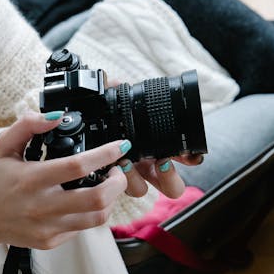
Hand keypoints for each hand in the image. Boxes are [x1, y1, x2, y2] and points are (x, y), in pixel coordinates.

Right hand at [0, 113, 130, 250]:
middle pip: (97, 199)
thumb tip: (56, 118)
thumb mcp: (2, 146)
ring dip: (110, 200)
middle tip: (117, 171)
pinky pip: (82, 228)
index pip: (78, 167)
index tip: (120, 146)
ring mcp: (47, 228)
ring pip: (96, 218)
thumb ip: (28, 126)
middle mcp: (41, 206)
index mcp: (31, 179)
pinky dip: (89, 213)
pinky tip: (81, 201)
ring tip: (106, 186)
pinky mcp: (50, 241)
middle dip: (118, 183)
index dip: (105, 155)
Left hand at [104, 75, 204, 197]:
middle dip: (169, 178)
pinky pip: (116, 192)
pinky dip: (115, 181)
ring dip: (136, 180)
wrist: (82, 131)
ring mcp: (130, 178)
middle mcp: (146, 168)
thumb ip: (116, 91)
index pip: (185, 158)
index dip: (191, 159)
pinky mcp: (110, 185)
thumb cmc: (103, 120)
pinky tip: (110, 167)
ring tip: (125, 162)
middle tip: (161, 162)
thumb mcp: (112, 105)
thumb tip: (111, 80)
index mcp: (157, 149)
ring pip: (142, 192)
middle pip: (172, 187)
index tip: (188, 155)